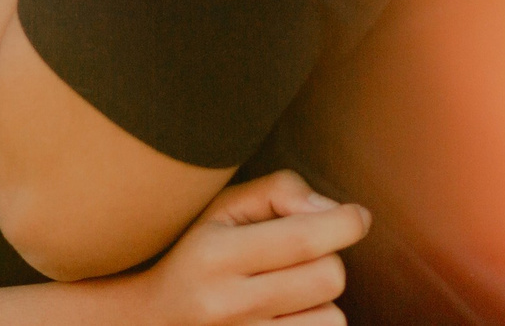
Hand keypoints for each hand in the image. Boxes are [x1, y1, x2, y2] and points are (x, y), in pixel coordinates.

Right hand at [112, 170, 368, 324]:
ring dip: (321, 301)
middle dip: (329, 258)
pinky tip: (289, 316)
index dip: (345, 223)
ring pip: (332, 317)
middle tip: (306, 255)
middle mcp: (227, 304)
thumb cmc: (194, 254)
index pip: (303, 238)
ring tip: (288, 292)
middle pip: (328, 277)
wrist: (147, 321)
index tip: (357, 215)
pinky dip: (314, 324)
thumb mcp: (221, 209)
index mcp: (215, 255)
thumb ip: (278, 192)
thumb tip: (333, 211)